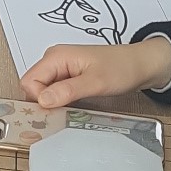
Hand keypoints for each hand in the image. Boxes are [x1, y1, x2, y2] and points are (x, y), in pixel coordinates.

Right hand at [20, 37, 170, 108]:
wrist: (141, 65)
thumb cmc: (122, 67)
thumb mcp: (96, 82)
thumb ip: (67, 90)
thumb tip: (42, 100)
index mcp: (56, 56)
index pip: (29, 82)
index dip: (38, 100)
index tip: (54, 111)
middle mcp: (54, 60)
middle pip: (33, 88)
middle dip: (44, 104)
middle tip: (64, 113)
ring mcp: (61, 69)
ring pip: (43, 92)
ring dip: (54, 104)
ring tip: (73, 110)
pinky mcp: (68, 78)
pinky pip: (54, 93)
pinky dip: (61, 103)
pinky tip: (74, 107)